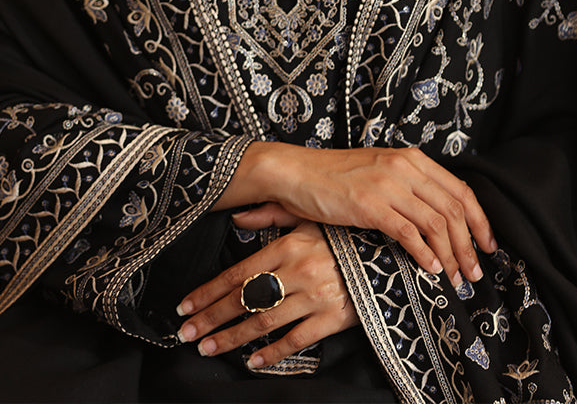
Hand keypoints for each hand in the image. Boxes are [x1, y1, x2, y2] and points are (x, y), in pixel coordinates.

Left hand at [177, 221, 357, 369]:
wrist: (391, 252)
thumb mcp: (309, 218)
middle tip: (186, 334)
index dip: (208, 292)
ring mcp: (315, 296)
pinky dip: (272, 353)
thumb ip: (271, 216)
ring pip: (264, 322)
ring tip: (209, 348)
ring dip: (232, 338)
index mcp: (287, 245)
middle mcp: (297, 271)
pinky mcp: (333, 318)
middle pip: (244, 299)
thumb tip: (237, 217)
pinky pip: (296, 340)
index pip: (237, 273)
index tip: (186, 306)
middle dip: (211, 318)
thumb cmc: (345, 235)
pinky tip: (253, 361)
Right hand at [218, 143, 495, 284]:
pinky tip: (429, 269)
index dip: (479, 221)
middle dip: (469, 245)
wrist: (296, 172)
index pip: (460, 190)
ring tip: (456, 278)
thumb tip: (437, 218)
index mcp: (411, 158)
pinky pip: (409, 232)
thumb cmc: (335, 176)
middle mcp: (404, 167)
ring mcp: (388, 185)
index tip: (487, 246)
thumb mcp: (380, 170)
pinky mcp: (370, 205)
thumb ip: (408, 185)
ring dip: (451, 256)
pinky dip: (424, 254)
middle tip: (473, 273)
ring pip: (436, 223)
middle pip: (454, 209)